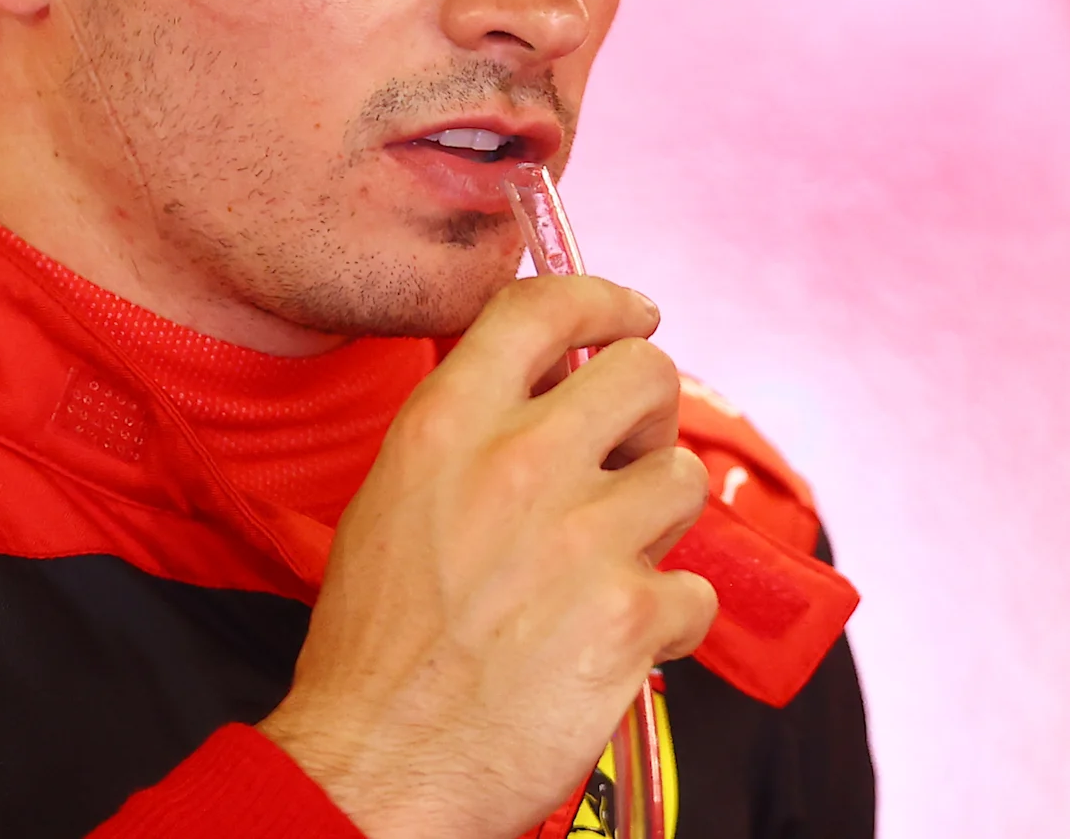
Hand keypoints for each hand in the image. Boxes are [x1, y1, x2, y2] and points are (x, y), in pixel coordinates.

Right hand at [258, 274, 717, 838]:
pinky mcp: (630, 615)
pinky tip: (615, 642)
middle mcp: (519, 464)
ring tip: (606, 568)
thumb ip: (469, 437)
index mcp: (448, 427)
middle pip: (645, 372)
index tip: (633, 313)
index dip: (604, 299)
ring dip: (659, 523)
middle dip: (649, 413)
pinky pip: (694, 588)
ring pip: (682, 478)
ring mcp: (583, 537)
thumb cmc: (376, 651)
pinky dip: (667, 620)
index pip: (544, 307)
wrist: (374, 768)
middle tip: (628, 459)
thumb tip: (546, 396)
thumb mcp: (393, 501)